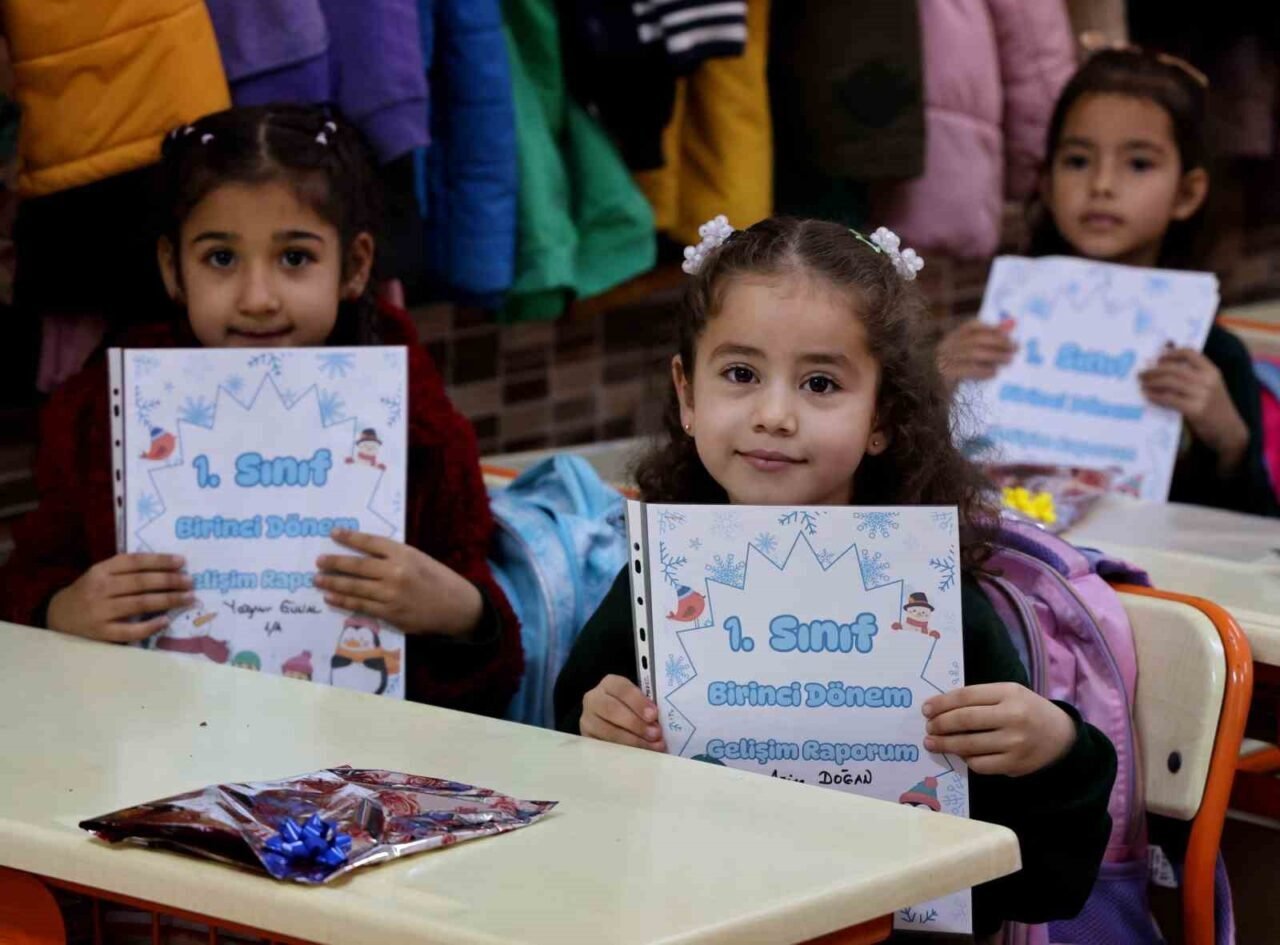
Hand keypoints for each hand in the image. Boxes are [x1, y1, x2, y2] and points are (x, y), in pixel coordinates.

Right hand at [46, 554, 192, 642]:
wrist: (58, 617)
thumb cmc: (89, 592)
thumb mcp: (101, 574)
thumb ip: (125, 570)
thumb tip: (166, 566)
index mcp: (101, 570)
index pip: (135, 562)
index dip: (160, 560)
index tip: (182, 561)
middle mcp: (100, 588)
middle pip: (141, 582)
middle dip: (170, 581)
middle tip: (190, 581)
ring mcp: (100, 611)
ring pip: (140, 603)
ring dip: (168, 600)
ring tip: (188, 598)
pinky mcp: (101, 632)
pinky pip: (130, 630)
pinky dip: (150, 625)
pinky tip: (166, 620)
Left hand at [314, 529, 482, 637]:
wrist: (456, 607)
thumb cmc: (438, 579)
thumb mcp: (419, 559)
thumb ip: (394, 556)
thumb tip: (364, 554)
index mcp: (404, 554)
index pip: (371, 543)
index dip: (350, 538)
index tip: (333, 533)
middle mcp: (395, 573)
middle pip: (357, 566)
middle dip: (334, 563)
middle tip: (318, 561)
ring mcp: (391, 595)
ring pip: (355, 588)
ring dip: (333, 583)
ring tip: (317, 579)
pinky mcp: (390, 614)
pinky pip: (361, 606)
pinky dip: (343, 601)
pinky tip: (331, 597)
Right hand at [580, 675, 666, 750]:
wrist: (609, 721)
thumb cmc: (631, 709)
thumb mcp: (637, 701)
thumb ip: (646, 706)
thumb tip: (660, 722)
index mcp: (610, 684)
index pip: (622, 689)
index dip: (638, 702)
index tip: (653, 715)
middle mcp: (594, 699)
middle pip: (612, 710)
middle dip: (636, 724)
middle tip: (655, 734)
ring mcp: (587, 720)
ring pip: (607, 731)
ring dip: (633, 741)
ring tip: (652, 747)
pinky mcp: (587, 739)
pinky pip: (604, 748)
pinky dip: (623, 753)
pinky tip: (638, 756)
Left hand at [921, 683, 1074, 775]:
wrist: (1061, 736)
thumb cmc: (1027, 710)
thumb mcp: (1009, 693)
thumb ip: (980, 698)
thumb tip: (941, 708)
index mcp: (1008, 693)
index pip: (966, 696)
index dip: (941, 703)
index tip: (926, 709)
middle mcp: (1012, 717)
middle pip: (964, 720)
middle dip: (940, 725)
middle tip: (928, 728)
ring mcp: (1014, 743)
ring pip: (969, 745)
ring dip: (945, 745)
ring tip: (932, 743)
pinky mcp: (1014, 765)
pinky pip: (980, 764)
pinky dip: (966, 759)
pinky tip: (959, 754)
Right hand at [937, 320, 1017, 383]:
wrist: (937, 396)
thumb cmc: (958, 376)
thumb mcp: (970, 358)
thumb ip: (987, 343)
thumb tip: (1009, 327)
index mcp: (952, 339)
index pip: (971, 327)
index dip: (991, 328)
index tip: (1008, 334)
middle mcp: (946, 347)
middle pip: (976, 339)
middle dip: (998, 342)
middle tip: (1015, 348)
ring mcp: (944, 360)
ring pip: (973, 353)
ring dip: (995, 355)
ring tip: (1009, 360)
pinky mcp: (946, 375)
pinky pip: (968, 370)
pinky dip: (984, 370)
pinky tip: (994, 372)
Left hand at [1138, 346, 1248, 472]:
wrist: (1229, 430)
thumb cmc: (1215, 408)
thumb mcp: (1210, 387)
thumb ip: (1194, 377)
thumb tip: (1163, 367)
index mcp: (1212, 371)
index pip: (1190, 353)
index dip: (1171, 353)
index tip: (1158, 358)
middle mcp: (1208, 380)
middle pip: (1174, 368)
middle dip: (1154, 370)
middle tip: (1141, 373)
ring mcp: (1202, 395)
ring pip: (1169, 382)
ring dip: (1151, 382)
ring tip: (1142, 384)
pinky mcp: (1195, 410)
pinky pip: (1169, 399)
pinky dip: (1155, 396)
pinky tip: (1148, 396)